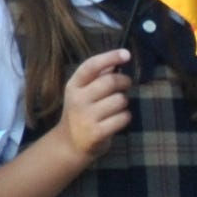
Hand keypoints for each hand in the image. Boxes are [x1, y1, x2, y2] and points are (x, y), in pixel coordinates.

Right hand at [55, 47, 133, 161]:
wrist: (70, 143)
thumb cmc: (81, 112)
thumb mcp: (82, 93)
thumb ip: (97, 77)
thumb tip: (115, 61)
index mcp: (73, 86)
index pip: (91, 66)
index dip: (109, 57)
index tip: (126, 54)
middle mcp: (77, 99)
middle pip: (110, 82)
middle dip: (124, 81)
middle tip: (126, 84)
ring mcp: (86, 116)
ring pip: (120, 100)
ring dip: (124, 103)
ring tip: (116, 108)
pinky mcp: (97, 132)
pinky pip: (123, 118)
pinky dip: (125, 117)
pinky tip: (117, 119)